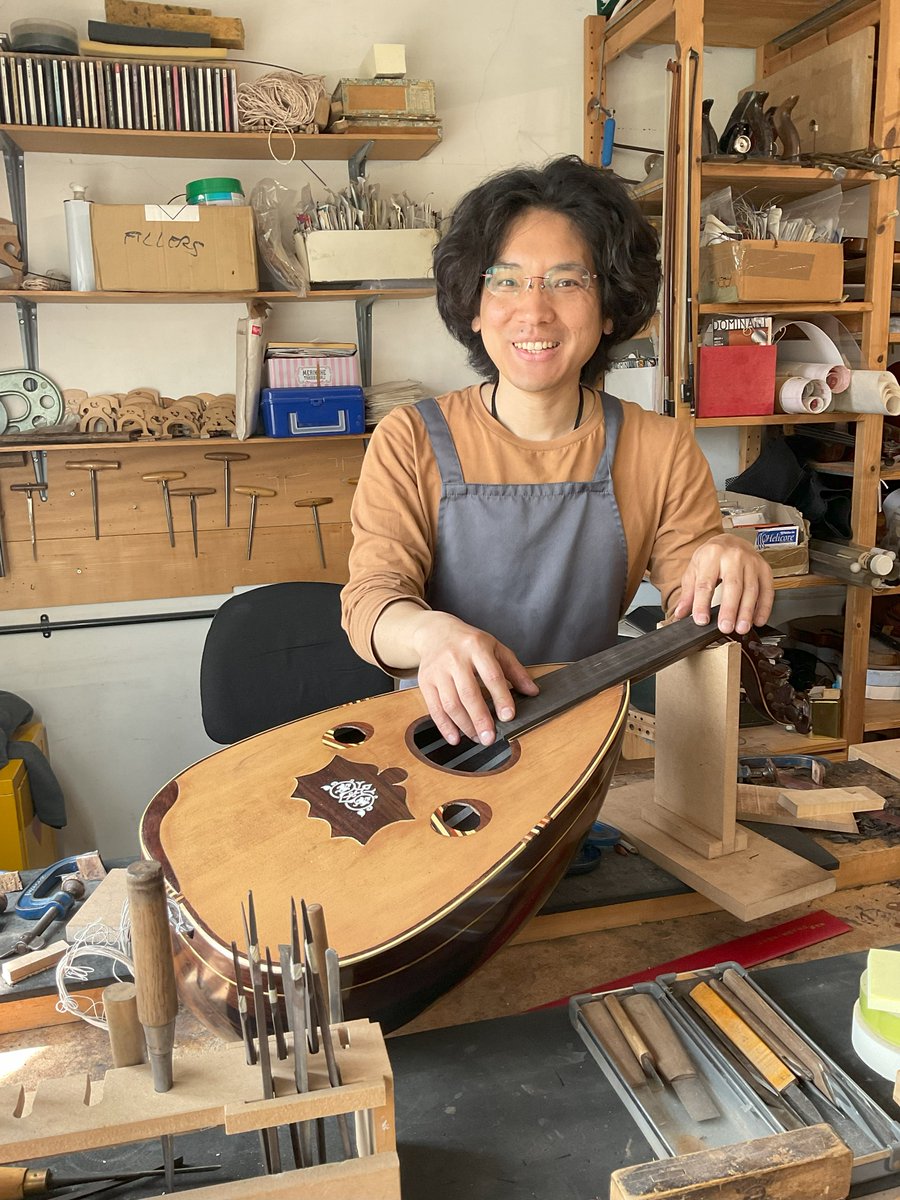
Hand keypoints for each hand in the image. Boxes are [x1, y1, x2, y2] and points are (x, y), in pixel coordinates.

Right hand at [410, 612, 538, 746]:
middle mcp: (455, 658)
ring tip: (478, 737)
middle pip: (468, 693)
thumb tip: (532, 691)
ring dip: (465, 725)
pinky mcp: (425, 682)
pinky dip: (444, 727)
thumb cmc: (469, 642)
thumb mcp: (495, 648)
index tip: (508, 716)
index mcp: (477, 647)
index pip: (492, 676)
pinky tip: (455, 738)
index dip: (501, 698)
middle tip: (490, 738)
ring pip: (450, 704)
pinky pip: (434, 708)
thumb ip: (515, 670)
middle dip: (480, 719)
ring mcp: (438, 670)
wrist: (435, 632)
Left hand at [672, 533, 773, 634]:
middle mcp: (734, 557)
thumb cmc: (711, 556)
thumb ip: (688, 594)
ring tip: (741, 628)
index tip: (701, 621)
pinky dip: (764, 607)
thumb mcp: (694, 570)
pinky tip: (758, 620)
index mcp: (712, 555)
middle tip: (725, 627)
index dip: (702, 604)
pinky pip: (767, 590)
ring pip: (751, 589)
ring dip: (747, 612)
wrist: (730, 540)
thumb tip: (680, 614)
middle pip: (733, 586)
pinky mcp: (764, 569)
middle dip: (730, 609)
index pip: (705, 583)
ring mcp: (751, 562)